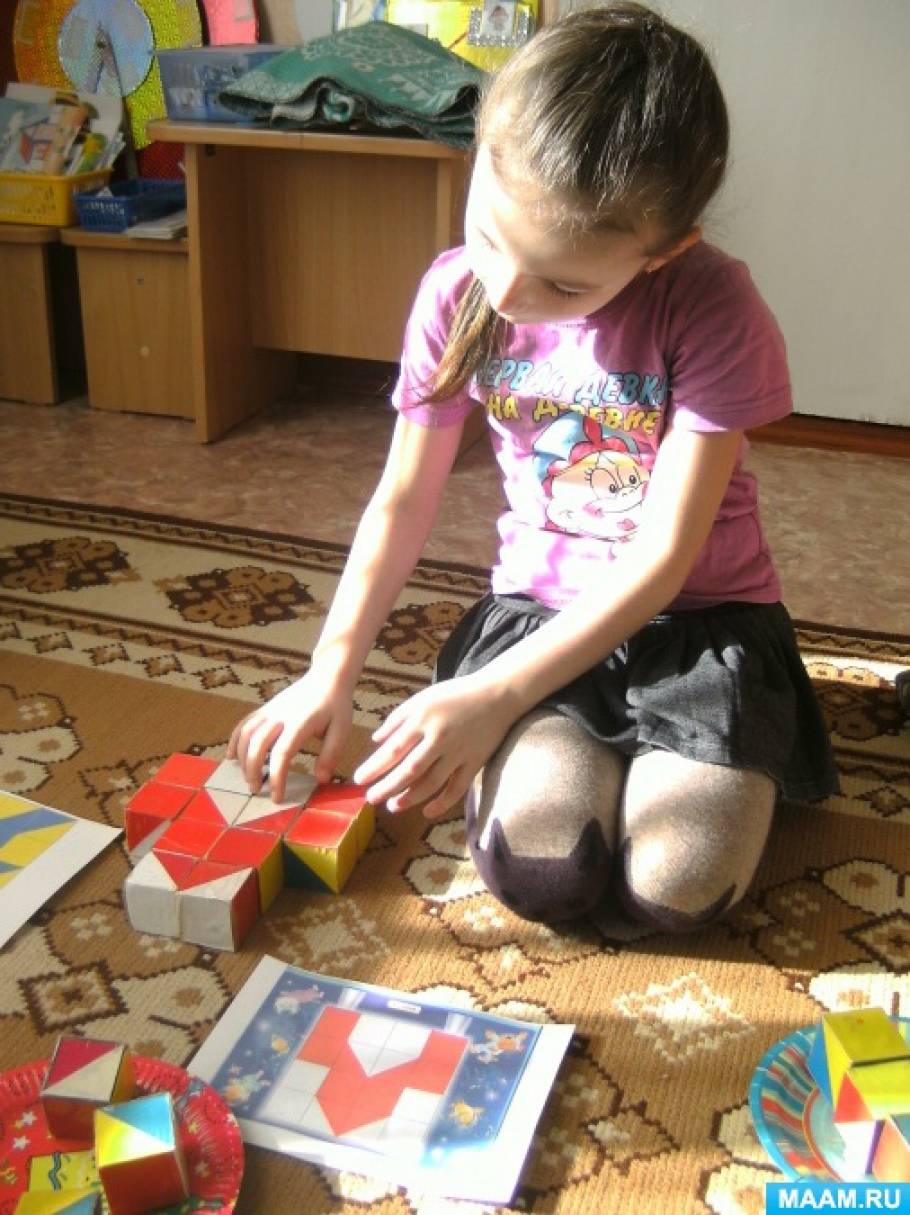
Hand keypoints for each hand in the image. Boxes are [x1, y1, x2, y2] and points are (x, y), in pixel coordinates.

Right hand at [228, 670, 353, 800]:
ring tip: (248, 778)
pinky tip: (232, 756)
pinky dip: (235, 740)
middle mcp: (280, 716)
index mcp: (300, 723)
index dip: (276, 777)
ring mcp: (270, 710)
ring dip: (243, 759)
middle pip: (257, 744)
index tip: (276, 797)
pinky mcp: (265, 708)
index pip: (282, 753)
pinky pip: (244, 723)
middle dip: (253, 770)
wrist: (327, 677)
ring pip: (246, 734)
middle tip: (257, 790)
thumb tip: (321, 780)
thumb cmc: (336, 706)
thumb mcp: (341, 730)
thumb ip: (331, 754)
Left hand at [353, 675, 516, 818]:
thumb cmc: (455, 695)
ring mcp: (459, 752)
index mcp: (423, 720)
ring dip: (410, 798)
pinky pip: (457, 788)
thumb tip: (376, 740)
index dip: (375, 766)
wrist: (496, 694)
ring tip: (393, 806)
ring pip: (431, 782)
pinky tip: (426, 812)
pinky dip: (442, 803)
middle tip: (370, 799)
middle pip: (410, 769)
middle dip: (387, 786)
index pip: (394, 749)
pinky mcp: (474, 762)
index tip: (359, 779)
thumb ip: (397, 718)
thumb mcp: (423, 698)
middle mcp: (440, 738)